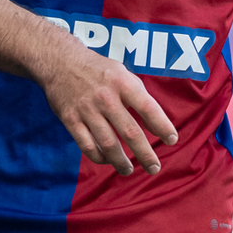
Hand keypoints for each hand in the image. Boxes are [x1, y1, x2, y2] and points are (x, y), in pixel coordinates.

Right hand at [37, 44, 177, 175]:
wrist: (60, 62)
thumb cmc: (98, 69)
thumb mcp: (122, 73)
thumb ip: (139, 95)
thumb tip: (155, 124)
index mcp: (122, 83)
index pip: (148, 108)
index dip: (162, 126)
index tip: (172, 140)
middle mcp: (106, 97)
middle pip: (130, 132)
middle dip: (145, 153)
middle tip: (154, 167)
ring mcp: (87, 110)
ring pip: (108, 144)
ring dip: (121, 162)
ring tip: (129, 170)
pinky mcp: (71, 120)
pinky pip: (87, 146)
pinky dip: (99, 157)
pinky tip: (108, 161)